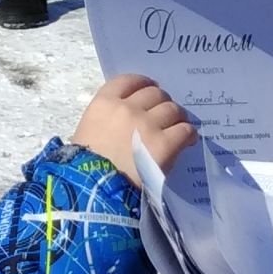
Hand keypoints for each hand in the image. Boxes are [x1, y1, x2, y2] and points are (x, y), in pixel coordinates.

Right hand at [72, 73, 195, 184]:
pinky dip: (187, 134)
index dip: (143, 83)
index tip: (150, 88)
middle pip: (155, 93)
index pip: (129, 81)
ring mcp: (147, 125)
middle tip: (165, 115)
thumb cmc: (85, 168)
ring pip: (172, 109)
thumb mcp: (87, 133)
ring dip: (176, 117)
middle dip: (162, 103)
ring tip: (177, 128)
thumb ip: (107, 119)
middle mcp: (127, 109)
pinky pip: (184, 130)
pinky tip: (187, 141)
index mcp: (104, 104)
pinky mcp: (164, 144)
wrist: (95, 193)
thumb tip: (127, 119)